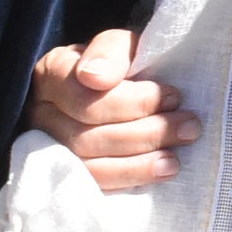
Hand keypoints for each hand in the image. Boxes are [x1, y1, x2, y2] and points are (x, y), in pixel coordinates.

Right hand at [27, 28, 197, 191]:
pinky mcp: (68, 175)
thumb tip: (94, 77)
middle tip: (190, 125)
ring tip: (177, 156)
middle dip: (145, 132)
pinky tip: (162, 172)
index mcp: (51, 75)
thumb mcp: (120, 46)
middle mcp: (41, 115)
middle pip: (87, 135)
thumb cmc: (119, 65)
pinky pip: (95, 186)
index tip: (174, 95)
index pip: (84, 97)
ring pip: (90, 165)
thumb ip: (109, 51)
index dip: (133, 101)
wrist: (115, 89)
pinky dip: (131, 179)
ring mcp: (49, 150)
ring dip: (140, 162)